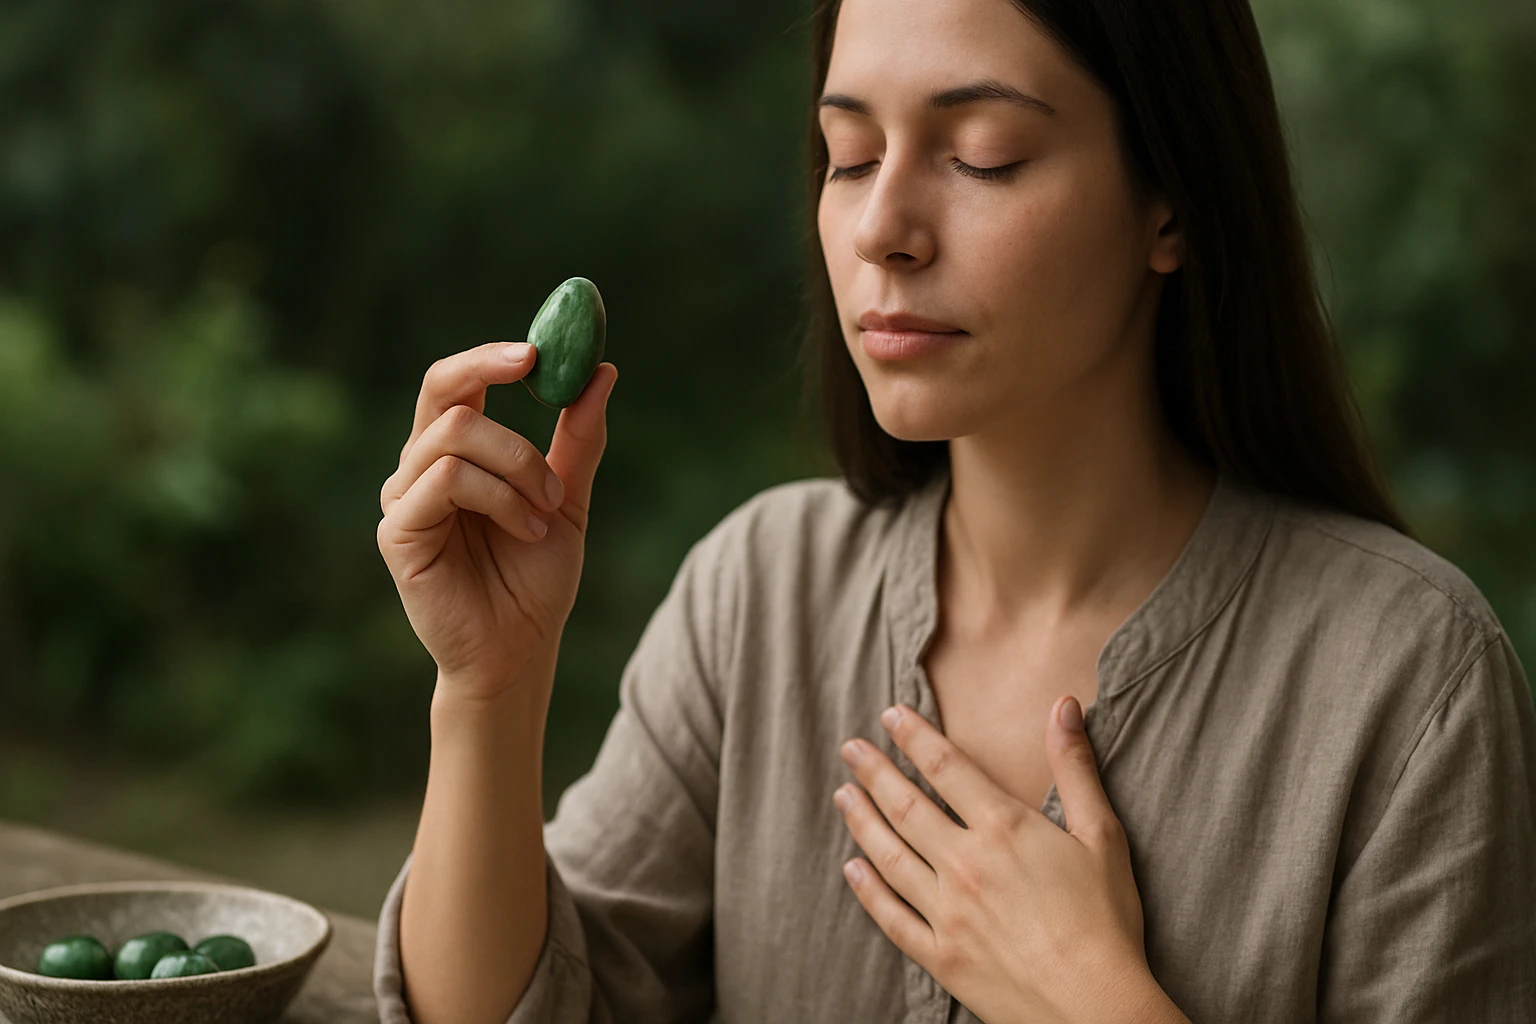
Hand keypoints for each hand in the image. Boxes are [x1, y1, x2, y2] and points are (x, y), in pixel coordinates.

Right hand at [377, 341, 617, 701]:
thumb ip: (578, 439)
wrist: (520, 651)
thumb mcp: (567, 498)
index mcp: (455, 454)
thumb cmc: (536, 579)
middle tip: (540, 369)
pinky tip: (526, 530)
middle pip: (441, 387)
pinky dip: (500, 496)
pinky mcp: (397, 533)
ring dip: (518, 462)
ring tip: (546, 509)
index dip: (492, 355)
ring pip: (455, 434)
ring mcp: (403, 499)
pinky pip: (446, 480)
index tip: (541, 347)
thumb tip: (602, 371)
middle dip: (493, 371)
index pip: (457, 380)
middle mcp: (420, 468)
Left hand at [834, 696, 1169, 1023]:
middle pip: (906, 806)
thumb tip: (1064, 705)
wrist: (1097, 1007)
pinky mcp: (941, 956)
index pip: (946, 767)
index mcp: (1004, 829)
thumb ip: (1075, 768)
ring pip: (889, 856)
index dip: (914, 736)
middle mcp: (965, 864)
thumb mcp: (1103, 835)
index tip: (890, 714)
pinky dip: (867, 890)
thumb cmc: (1107, 922)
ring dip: (861, 821)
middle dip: (874, 772)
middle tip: (849, 748)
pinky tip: (851, 869)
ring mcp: (947, 912)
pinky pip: (891, 916)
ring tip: (842, 796)